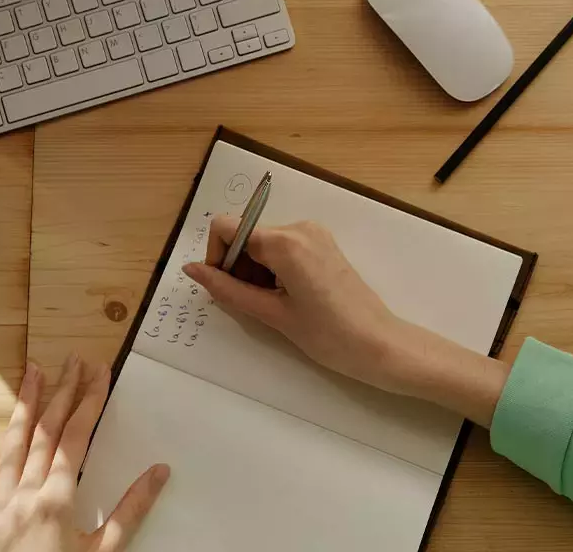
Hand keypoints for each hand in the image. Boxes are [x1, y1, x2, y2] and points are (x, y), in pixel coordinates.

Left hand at [0, 356, 169, 551]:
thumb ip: (131, 511)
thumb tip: (159, 472)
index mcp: (57, 501)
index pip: (77, 438)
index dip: (90, 401)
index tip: (100, 372)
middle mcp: (24, 496)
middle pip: (46, 433)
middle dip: (62, 393)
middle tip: (74, 360)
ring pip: (11, 446)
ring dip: (25, 406)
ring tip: (33, 372)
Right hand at [182, 218, 509, 424]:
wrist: (380, 345)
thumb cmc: (328, 335)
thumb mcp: (272, 315)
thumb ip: (228, 290)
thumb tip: (192, 270)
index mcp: (285, 241)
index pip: (227, 227)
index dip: (217, 256)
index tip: (225, 288)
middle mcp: (299, 227)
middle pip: (246, 235)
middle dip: (238, 268)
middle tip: (253, 305)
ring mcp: (314, 234)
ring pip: (263, 243)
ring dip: (256, 272)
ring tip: (274, 307)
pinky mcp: (324, 245)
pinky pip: (283, 249)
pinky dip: (274, 270)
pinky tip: (287, 299)